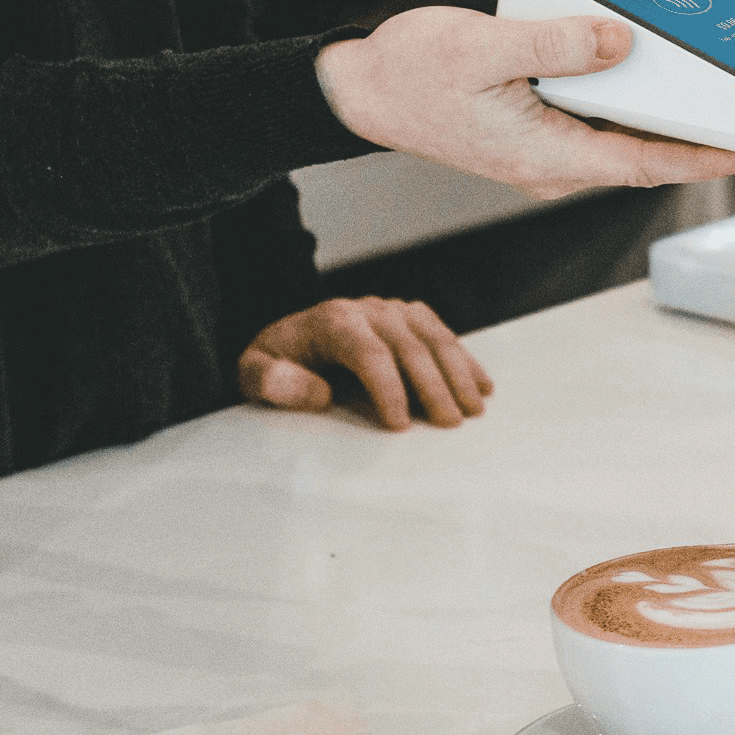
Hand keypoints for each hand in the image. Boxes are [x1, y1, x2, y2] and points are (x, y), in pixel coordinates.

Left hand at [239, 297, 493, 430]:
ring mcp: (392, 310)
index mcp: (333, 320)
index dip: (389, 389)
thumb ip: (272, 381)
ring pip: (434, 338)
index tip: (401, 425)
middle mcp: (368, 309)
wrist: (288, 335)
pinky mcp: (409, 316)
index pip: (370, 353)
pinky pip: (443, 334)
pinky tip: (482, 385)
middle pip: (410, 347)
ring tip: (473, 410)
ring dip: (458, 374)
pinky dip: (465, 359)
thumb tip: (317, 393)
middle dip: (433, 387)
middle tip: (449, 424)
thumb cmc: (275, 360)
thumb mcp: (252, 371)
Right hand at [316, 9, 734, 200]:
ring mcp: (544, 151)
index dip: (706, 157)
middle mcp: (552, 163)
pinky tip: (641, 66)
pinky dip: (626, 98)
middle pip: (643, 152)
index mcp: (545, 155)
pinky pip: (596, 120)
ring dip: (663, 114)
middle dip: (698, 133)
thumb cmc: (410, 74)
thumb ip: (556, 46)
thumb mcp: (484, 47)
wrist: (360, 90)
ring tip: (711, 83)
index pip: (646, 163)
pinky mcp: (536, 132)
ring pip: (622, 136)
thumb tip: (618, 42)